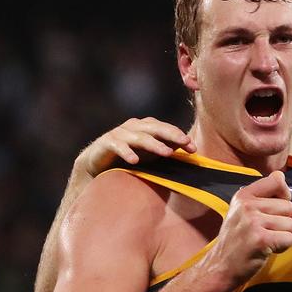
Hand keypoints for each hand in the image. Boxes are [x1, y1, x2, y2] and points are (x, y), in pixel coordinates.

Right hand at [77, 117, 195, 176]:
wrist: (97, 165)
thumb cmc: (130, 158)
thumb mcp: (150, 154)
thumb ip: (168, 149)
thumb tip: (191, 149)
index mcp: (147, 127)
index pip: (166, 129)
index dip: (180, 136)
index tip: (193, 148)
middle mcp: (134, 126)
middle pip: (155, 128)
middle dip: (172, 135)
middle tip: (184, 142)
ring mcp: (120, 133)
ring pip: (140, 137)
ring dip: (154, 145)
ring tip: (167, 153)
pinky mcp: (106, 143)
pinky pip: (118, 146)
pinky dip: (127, 153)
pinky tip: (135, 161)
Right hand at [202, 171, 291, 285]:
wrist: (220, 267)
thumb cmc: (237, 239)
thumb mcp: (241, 210)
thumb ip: (261, 195)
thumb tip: (282, 179)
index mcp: (243, 195)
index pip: (277, 179)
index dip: (284, 194)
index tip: (276, 206)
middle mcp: (247, 205)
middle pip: (288, 206)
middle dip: (282, 220)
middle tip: (265, 230)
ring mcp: (253, 222)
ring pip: (291, 223)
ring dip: (282, 235)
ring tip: (265, 239)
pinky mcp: (261, 239)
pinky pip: (289, 239)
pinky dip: (282, 247)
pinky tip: (267, 249)